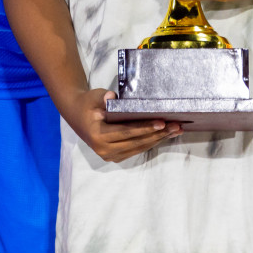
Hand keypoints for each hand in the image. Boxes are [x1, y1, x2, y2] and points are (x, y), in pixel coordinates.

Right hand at [61, 88, 180, 162]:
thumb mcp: (94, 97)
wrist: (77, 115)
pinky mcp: (116, 155)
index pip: (126, 132)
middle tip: (176, 126)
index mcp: (98, 136)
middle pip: (136, 142)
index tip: (162, 123)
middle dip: (158, 134)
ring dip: (158, 139)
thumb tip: (112, 97)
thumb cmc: (87, 104)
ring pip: (139, 147)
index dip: (145, 128)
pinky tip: (165, 135)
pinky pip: (136, 149)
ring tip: (175, 130)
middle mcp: (104, 150)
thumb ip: (103, 98)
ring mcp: (110, 155)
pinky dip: (151, 141)